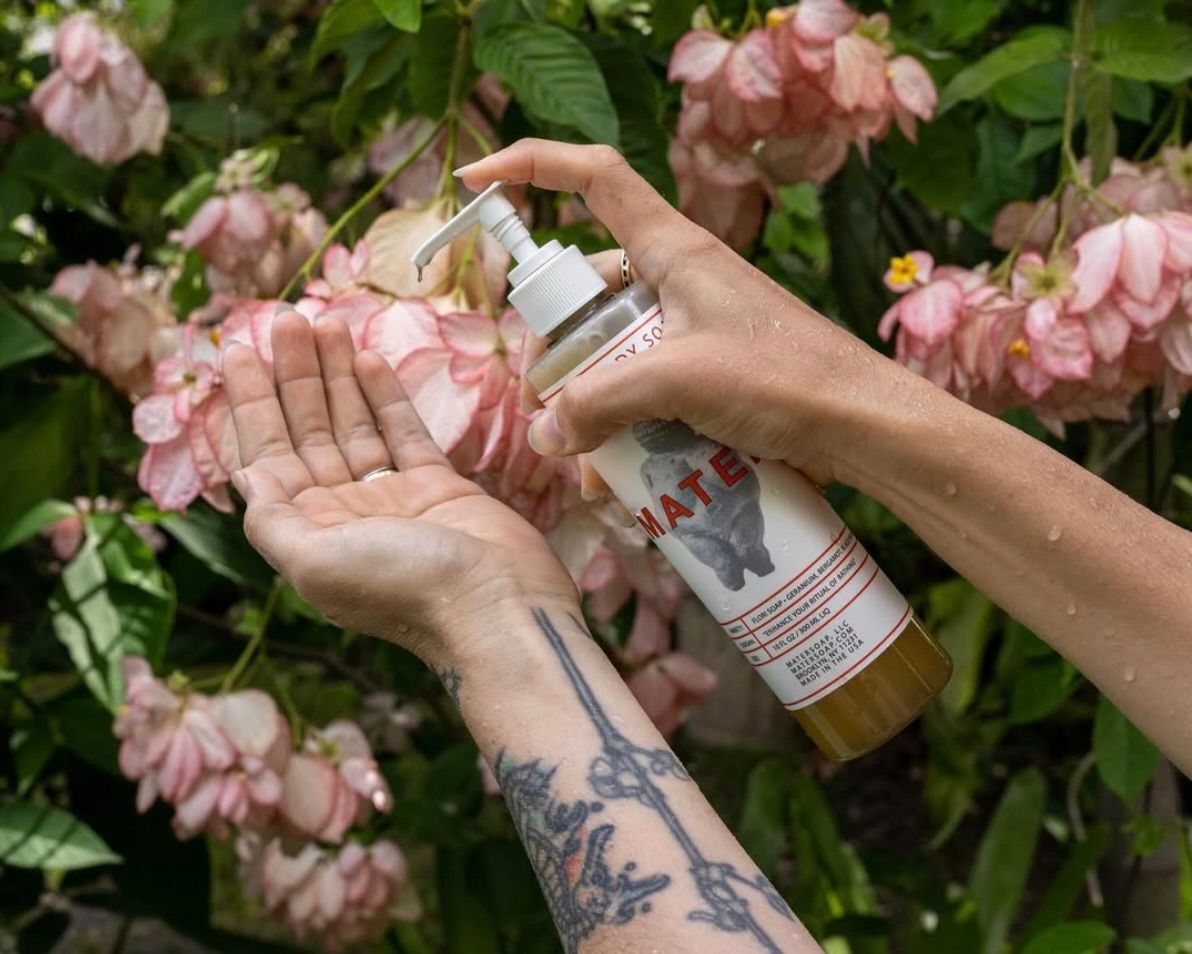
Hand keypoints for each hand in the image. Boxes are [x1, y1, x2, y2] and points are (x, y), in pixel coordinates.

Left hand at [222, 312, 579, 666]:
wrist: (497, 607)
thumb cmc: (404, 589)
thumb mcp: (315, 563)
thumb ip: (273, 520)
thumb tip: (246, 475)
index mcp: (307, 532)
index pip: (266, 454)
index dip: (250, 402)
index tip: (239, 350)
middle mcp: (344, 512)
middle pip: (308, 431)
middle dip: (294, 375)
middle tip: (289, 319)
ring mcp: (391, 498)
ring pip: (354, 425)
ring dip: (336, 376)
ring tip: (326, 323)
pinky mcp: (437, 487)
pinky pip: (402, 432)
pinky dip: (384, 397)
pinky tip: (368, 359)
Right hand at [458, 140, 929, 486]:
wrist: (863, 425)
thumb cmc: (784, 379)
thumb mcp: (677, 381)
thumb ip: (600, 402)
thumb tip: (544, 431)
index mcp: (672, 249)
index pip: (593, 177)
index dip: (531, 165)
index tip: (478, 181)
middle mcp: (679, 278)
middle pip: (589, 288)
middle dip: (556, 341)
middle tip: (542, 396)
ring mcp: (694, 328)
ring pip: (615, 347)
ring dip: (592, 397)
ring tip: (583, 454)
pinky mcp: (709, 373)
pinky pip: (647, 386)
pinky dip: (627, 422)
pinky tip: (621, 473)